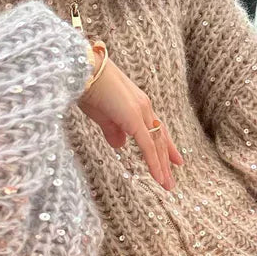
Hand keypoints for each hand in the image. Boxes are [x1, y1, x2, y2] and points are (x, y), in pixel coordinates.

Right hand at [76, 48, 183, 191]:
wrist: (82, 70)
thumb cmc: (87, 88)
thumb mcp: (101, 114)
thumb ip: (113, 130)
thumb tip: (121, 146)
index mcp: (137, 104)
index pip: (155, 128)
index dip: (164, 145)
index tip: (174, 160)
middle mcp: (144, 107)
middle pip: (159, 137)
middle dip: (166, 159)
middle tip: (172, 177)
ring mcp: (141, 112)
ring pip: (156, 144)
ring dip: (162, 166)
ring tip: (168, 185)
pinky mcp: (134, 118)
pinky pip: (147, 145)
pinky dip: (154, 162)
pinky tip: (159, 177)